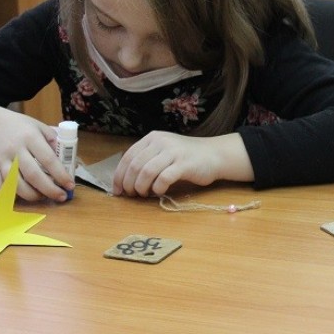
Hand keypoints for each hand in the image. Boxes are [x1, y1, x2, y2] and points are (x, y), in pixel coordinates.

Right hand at [0, 107, 72, 201]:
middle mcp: (15, 149)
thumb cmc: (23, 128)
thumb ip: (56, 144)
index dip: (60, 174)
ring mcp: (1, 160)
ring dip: (31, 195)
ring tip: (43, 196)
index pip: (48, 159)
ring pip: (15, 184)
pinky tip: (21, 194)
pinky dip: (9, 195)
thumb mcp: (42, 128)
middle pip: (32, 175)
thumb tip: (72, 164)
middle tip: (61, 196)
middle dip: (49, 189)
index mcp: (30, 137)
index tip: (70, 185)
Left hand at [112, 132, 251, 196]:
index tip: (118, 190)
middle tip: (132, 195)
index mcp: (152, 138)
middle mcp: (161, 142)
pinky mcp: (184, 164)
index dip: (119, 176)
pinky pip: (163, 179)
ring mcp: (173, 152)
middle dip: (129, 184)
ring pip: (146, 172)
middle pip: (135, 166)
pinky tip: (159, 192)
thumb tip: (125, 180)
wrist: (214, 155)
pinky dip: (157, 188)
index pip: (128, 157)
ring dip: (141, 188)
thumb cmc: (187, 157)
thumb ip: (147, 159)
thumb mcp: (164, 151)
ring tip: (144, 194)